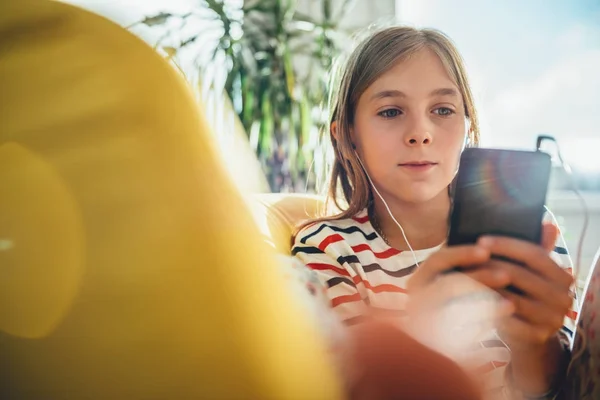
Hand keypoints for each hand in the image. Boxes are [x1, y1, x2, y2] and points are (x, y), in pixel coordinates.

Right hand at [405, 245, 513, 360]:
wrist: (437, 344)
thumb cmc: (451, 303)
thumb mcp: (448, 283)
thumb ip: (462, 267)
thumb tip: (489, 247)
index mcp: (417, 281)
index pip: (437, 260)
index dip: (462, 254)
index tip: (486, 251)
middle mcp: (415, 300)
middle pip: (448, 284)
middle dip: (480, 278)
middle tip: (507, 275)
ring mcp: (424, 323)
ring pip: (456, 310)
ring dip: (486, 305)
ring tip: (511, 304)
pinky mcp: (436, 343)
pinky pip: (462, 334)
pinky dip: (484, 328)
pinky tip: (502, 326)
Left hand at [476, 223, 573, 349]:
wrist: (524, 332)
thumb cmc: (520, 292)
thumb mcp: (527, 269)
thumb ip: (535, 247)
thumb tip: (548, 223)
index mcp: (563, 276)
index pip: (534, 254)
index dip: (506, 245)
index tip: (480, 240)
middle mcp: (563, 298)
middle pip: (519, 274)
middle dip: (488, 264)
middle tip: (464, 258)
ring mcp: (552, 319)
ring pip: (510, 297)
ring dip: (482, 286)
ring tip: (459, 277)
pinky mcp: (537, 335)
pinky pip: (505, 319)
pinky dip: (484, 308)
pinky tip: (465, 299)